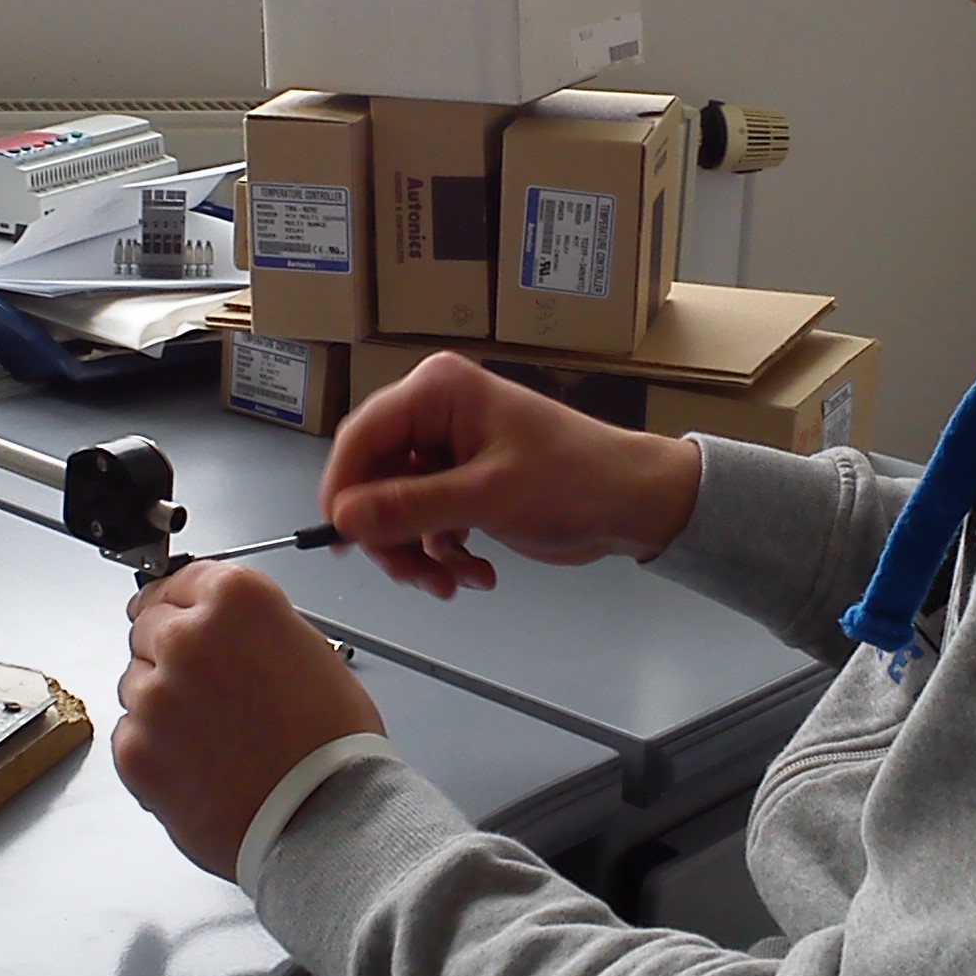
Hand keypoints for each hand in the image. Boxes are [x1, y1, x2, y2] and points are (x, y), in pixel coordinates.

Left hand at [113, 559, 383, 881]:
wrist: (322, 819)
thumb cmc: (329, 746)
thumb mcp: (307, 649)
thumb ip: (249, 626)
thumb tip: (219, 628)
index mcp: (235, 600)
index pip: (182, 580)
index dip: (185, 603)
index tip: (183, 614)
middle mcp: (186, 638)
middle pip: (150, 626)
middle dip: (172, 652)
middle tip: (209, 688)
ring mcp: (153, 694)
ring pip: (136, 681)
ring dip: (162, 700)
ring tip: (213, 733)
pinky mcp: (134, 749)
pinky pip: (130, 732)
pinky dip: (153, 746)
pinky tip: (198, 761)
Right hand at [319, 352, 703, 597]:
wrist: (635, 503)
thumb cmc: (573, 480)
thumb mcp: (488, 496)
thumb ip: (410, 507)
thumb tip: (342, 520)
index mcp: (436, 391)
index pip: (361, 437)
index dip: (343, 490)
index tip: (340, 541)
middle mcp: (434, 414)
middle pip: (373, 479)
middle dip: (389, 534)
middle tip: (413, 577)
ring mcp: (447, 451)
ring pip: (395, 509)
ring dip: (416, 554)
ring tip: (451, 584)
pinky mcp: (462, 484)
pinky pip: (424, 523)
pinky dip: (442, 554)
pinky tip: (475, 575)